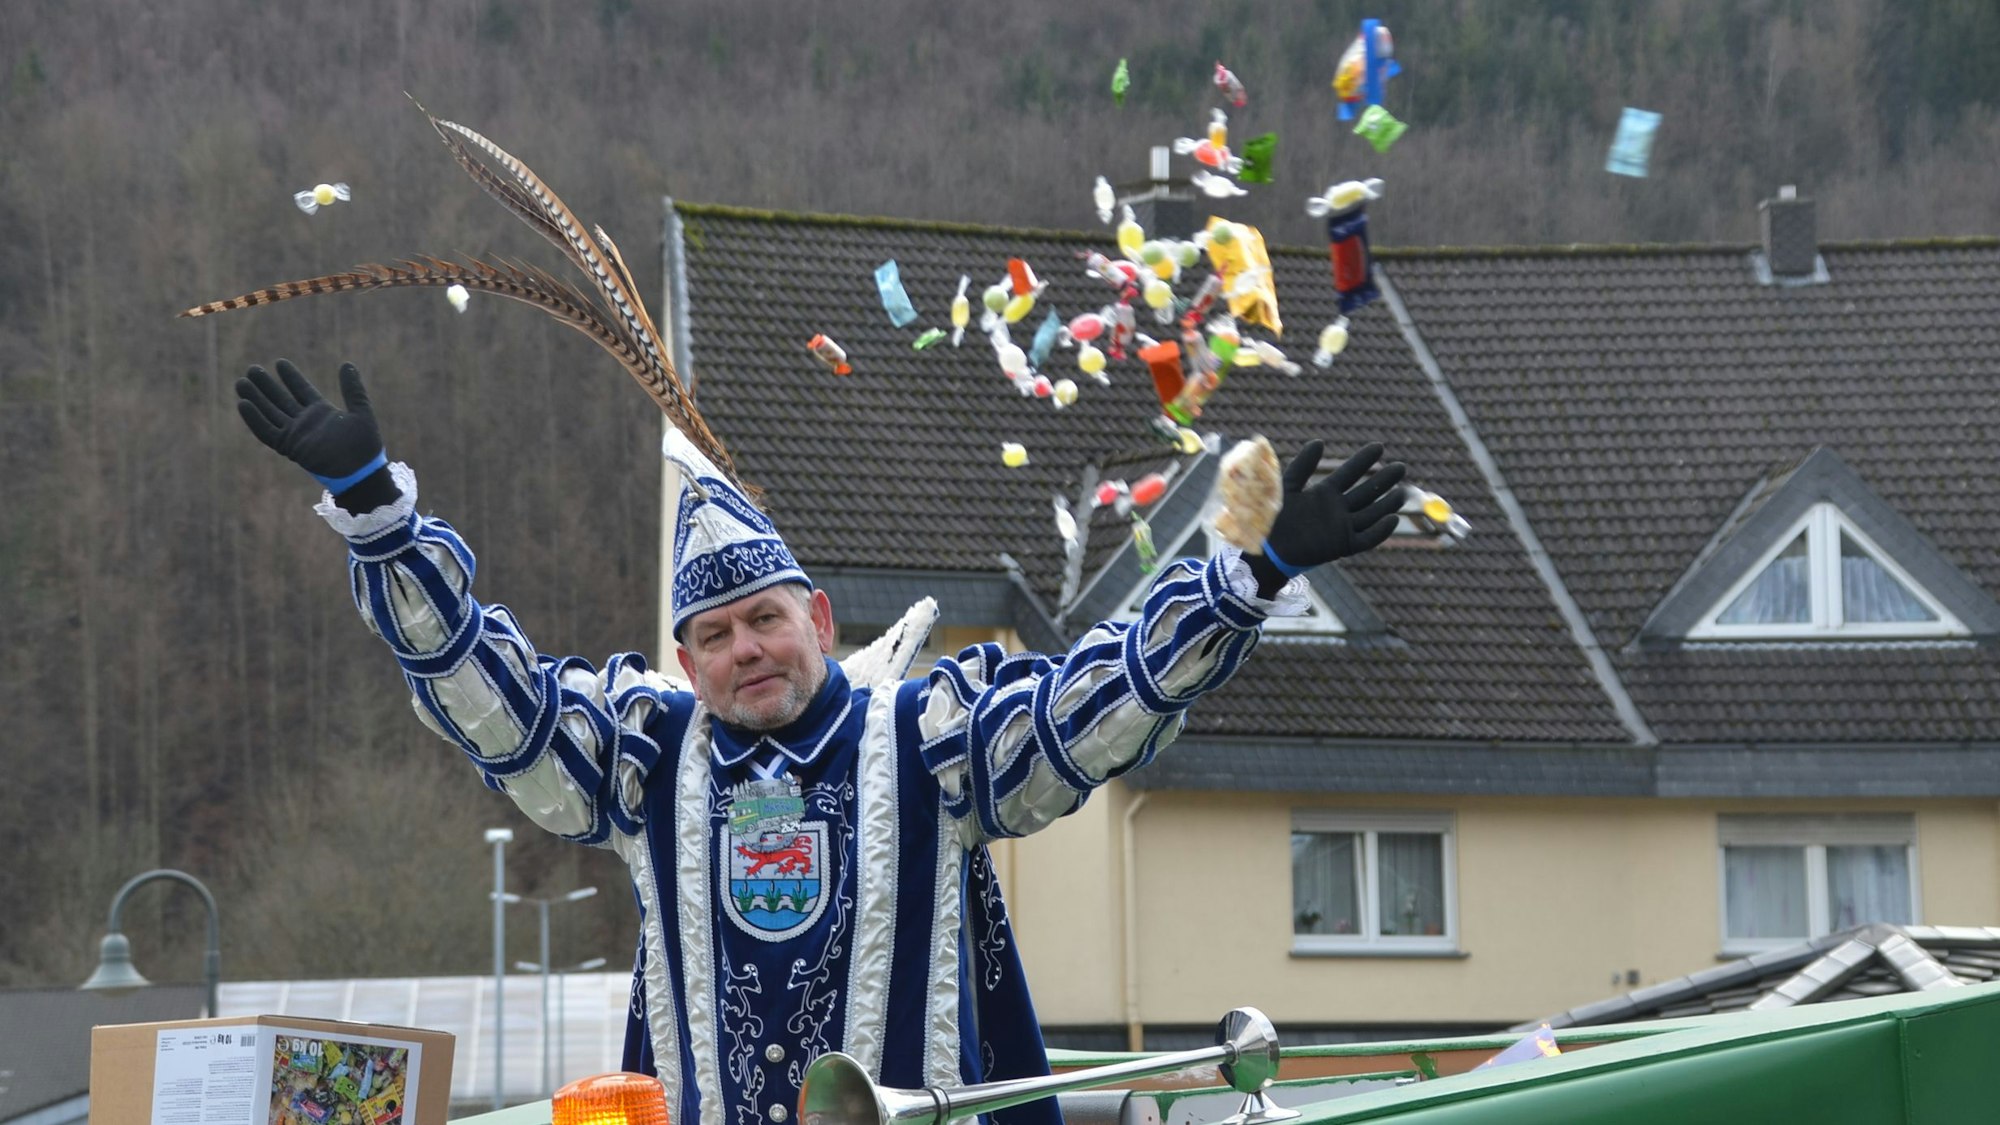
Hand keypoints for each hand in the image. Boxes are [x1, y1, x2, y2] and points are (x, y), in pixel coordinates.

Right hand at [236, 359, 396, 510]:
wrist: (360, 471)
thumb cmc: (364, 445)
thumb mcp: (360, 411)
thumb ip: (352, 389)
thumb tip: (347, 364)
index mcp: (322, 412)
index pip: (301, 390)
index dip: (290, 377)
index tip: (279, 362)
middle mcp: (305, 421)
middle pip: (280, 399)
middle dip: (266, 385)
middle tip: (252, 369)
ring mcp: (296, 434)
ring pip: (270, 413)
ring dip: (255, 399)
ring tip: (241, 383)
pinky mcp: (289, 447)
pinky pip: (267, 432)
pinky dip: (255, 420)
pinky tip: (243, 404)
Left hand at [1246, 441, 1406, 596]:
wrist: (1265, 548)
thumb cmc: (1271, 517)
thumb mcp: (1286, 486)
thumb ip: (1302, 466)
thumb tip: (1319, 442)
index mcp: (1324, 493)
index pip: (1349, 473)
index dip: (1364, 460)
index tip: (1379, 447)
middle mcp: (1336, 509)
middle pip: (1366, 492)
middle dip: (1383, 480)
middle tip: (1401, 467)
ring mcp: (1341, 528)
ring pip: (1371, 514)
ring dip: (1387, 504)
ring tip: (1402, 491)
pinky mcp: (1341, 546)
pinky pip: (1366, 539)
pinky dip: (1380, 531)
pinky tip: (1393, 519)